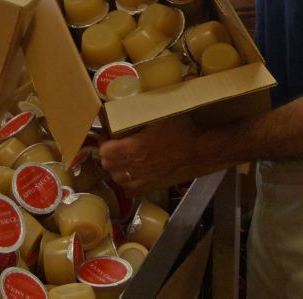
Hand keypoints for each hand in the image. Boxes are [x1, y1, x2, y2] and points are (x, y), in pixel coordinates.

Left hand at [99, 115, 216, 193]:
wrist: (198, 150)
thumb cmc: (179, 130)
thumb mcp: (155, 119)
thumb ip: (136, 120)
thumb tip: (122, 113)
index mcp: (135, 146)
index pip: (105, 151)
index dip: (103, 143)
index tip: (107, 136)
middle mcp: (136, 165)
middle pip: (107, 165)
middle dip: (107, 155)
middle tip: (112, 147)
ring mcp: (143, 178)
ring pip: (116, 178)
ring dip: (115, 169)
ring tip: (120, 160)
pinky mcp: (151, 186)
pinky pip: (130, 190)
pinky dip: (126, 183)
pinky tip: (131, 174)